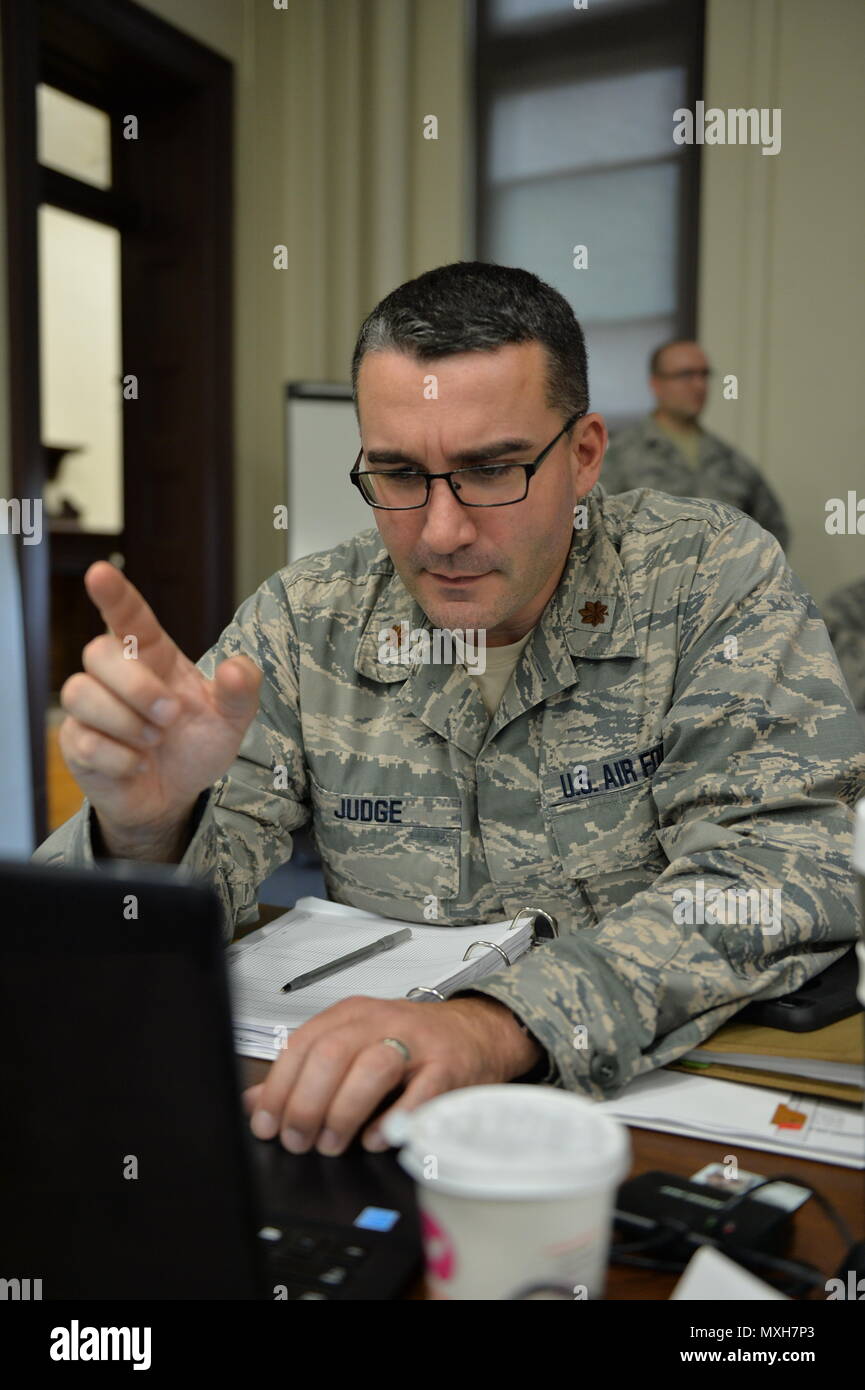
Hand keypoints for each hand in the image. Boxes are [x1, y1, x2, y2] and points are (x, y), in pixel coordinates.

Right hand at [59, 561, 261, 837]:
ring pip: (80, 693)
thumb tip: (237, 667)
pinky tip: (138, 765)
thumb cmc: (196, 743)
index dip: (114, 594)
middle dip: (135, 686)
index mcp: (153, 656)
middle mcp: (115, 674)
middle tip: (170, 715)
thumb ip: (241, 691)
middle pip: (96, 651)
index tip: (100, 572)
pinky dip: (120, 758)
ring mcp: (90, 708)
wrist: (174, 796)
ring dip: (126, 723)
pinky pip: (83, 740)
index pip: (128, 615)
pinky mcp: (76, 743)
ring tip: (155, 742)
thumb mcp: (231, 720)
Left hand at [242, 995, 542, 1154]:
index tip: (266, 1124)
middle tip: (298, 1140)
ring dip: (344, 1111)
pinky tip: (377, 1140)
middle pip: (331, 1054)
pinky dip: (394, 1119)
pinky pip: (420, 1092)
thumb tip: (252, 1103)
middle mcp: (382, 1021)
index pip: (303, 1044)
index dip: (279, 1087)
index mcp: (352, 1015)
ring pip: (371, 1067)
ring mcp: (417, 1042)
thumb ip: (305, 1073)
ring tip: (333, 1143)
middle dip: (306, 1103)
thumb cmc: (412, 1044)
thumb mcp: (354, 1046)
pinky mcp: (449, 1067)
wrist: (479, 1032)